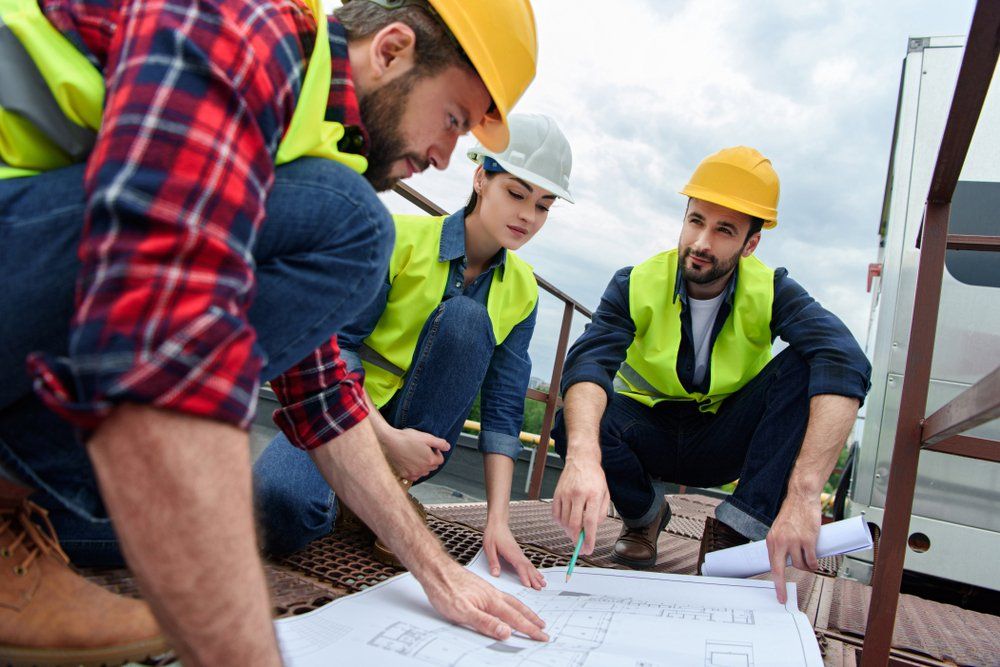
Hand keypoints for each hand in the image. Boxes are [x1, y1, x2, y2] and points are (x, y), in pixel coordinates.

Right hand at [383, 428, 449, 480]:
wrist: (389, 442)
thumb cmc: (406, 438)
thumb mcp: (426, 437)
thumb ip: (439, 443)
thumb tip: (447, 447)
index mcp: (430, 460)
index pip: (440, 460)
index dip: (436, 452)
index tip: (430, 448)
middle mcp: (423, 469)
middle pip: (433, 467)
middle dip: (430, 459)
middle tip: (422, 450)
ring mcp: (414, 473)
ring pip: (423, 472)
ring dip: (422, 465)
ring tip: (415, 455)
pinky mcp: (405, 475)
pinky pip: (414, 476)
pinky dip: (414, 470)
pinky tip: (409, 462)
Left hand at [421, 562, 548, 641]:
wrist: (435, 569)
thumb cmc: (445, 589)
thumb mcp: (463, 612)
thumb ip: (485, 623)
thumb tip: (506, 632)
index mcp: (491, 601)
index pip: (515, 619)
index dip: (529, 629)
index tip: (542, 637)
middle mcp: (492, 594)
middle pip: (517, 608)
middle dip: (532, 619)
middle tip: (544, 628)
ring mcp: (487, 590)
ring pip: (511, 602)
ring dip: (524, 611)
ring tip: (532, 617)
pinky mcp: (480, 588)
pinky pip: (503, 597)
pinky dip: (512, 604)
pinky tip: (507, 605)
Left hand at [483, 522, 545, 589]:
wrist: (498, 524)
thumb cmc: (493, 534)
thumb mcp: (489, 548)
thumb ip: (493, 562)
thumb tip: (495, 574)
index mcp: (511, 552)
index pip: (519, 566)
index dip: (524, 576)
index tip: (528, 585)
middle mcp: (517, 553)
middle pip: (527, 567)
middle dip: (534, 579)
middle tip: (539, 588)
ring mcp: (519, 553)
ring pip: (530, 566)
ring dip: (536, 575)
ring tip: (543, 583)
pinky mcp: (518, 553)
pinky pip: (528, 563)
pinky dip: (534, 570)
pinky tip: (537, 574)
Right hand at [551, 456, 608, 554]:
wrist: (581, 460)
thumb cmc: (595, 478)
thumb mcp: (605, 494)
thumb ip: (601, 513)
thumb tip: (592, 530)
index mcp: (593, 494)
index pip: (590, 522)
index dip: (588, 538)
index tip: (588, 549)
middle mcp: (578, 494)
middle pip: (574, 524)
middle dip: (577, 540)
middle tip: (580, 547)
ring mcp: (565, 494)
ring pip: (564, 522)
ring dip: (569, 532)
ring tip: (576, 533)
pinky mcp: (557, 494)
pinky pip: (556, 515)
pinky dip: (560, 523)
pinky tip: (566, 523)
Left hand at [765, 494, 820, 603]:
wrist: (801, 498)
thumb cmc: (792, 513)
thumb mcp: (779, 529)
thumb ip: (780, 544)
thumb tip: (785, 561)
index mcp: (771, 540)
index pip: (771, 565)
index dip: (775, 582)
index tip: (778, 594)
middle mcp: (780, 541)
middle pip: (779, 570)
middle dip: (781, 587)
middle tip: (784, 597)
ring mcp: (794, 541)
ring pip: (800, 565)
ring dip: (805, 568)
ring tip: (809, 563)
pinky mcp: (808, 540)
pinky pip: (812, 560)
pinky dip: (814, 564)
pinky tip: (815, 562)